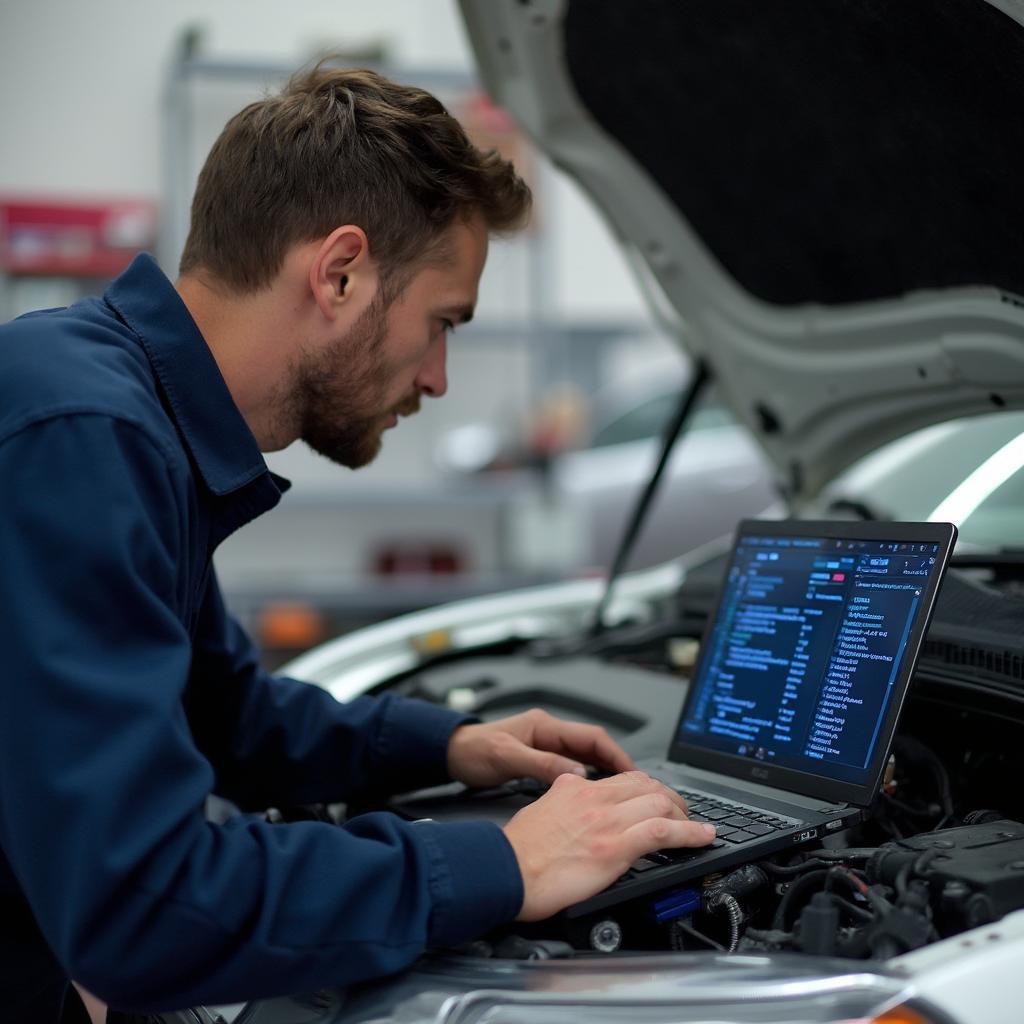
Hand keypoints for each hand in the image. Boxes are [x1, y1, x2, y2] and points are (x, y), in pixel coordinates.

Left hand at [446, 709, 633, 787]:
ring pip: (584, 758)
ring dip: (602, 773)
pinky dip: (585, 780)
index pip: (592, 737)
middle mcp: (548, 733)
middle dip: (615, 765)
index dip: (616, 754)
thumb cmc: (473, 751)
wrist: (452, 754)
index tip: (632, 772)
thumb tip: (577, 773)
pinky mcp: (539, 759)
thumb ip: (542, 764)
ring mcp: (545, 745)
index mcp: (545, 726)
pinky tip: (590, 795)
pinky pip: (571, 768)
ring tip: (619, 793)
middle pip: (593, 747)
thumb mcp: (508, 757)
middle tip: (634, 787)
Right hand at [503, 771, 715, 920]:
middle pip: (647, 785)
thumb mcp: (539, 809)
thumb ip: (561, 800)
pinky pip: (663, 832)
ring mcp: (607, 821)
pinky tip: (703, 837)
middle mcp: (594, 797)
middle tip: (681, 813)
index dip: (648, 787)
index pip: (623, 778)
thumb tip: (571, 799)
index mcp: (575, 788)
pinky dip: (689, 833)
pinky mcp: (615, 847)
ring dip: (685, 815)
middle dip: (671, 798)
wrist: (506, 869)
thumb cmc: (516, 850)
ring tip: (697, 826)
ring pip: (660, 803)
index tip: (656, 798)